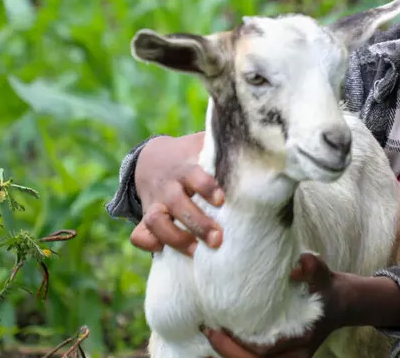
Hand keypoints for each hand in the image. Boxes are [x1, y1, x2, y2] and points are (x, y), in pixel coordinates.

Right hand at [129, 132, 224, 256]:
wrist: (151, 158)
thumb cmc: (191, 155)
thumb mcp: (203, 146)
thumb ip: (225, 149)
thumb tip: (261, 148)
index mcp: (185, 166)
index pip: (194, 175)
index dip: (205, 187)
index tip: (221, 200)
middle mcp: (168, 185)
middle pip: (177, 204)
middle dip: (197, 223)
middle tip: (217, 239)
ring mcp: (154, 202)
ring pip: (155, 221)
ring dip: (175, 238)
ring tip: (197, 252)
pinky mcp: (145, 217)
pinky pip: (138, 233)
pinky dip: (147, 243)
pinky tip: (162, 250)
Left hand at [201, 253, 344, 357]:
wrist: (339, 301)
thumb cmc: (326, 286)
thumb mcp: (322, 273)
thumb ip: (312, 268)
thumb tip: (295, 268)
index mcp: (303, 341)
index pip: (266, 350)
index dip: (239, 343)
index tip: (219, 326)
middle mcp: (294, 356)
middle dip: (227, 352)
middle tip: (209, 331)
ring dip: (228, 354)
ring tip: (209, 337)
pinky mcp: (279, 356)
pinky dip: (234, 352)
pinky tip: (218, 340)